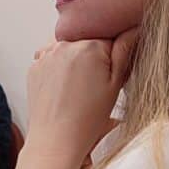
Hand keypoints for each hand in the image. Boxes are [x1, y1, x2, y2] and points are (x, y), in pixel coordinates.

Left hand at [24, 30, 137, 162]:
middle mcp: (64, 44)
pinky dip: (60, 67)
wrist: (55, 140)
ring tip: (80, 87)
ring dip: (76, 58)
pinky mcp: (35, 66)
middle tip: (96, 83)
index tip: (114, 72)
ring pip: (69, 47)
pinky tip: (65, 88)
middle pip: (88, 40)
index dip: (116, 54)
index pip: (110, 36)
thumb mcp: (115, 85)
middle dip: (95, 55)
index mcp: (89, 45)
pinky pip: (52, 58)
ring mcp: (46, 54)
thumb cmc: (88, 118)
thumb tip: (133, 28)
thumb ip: (125, 52)